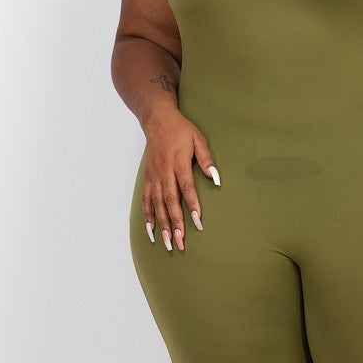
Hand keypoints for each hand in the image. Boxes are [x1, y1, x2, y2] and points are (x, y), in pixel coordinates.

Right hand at [142, 111, 219, 250]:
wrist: (157, 120)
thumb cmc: (180, 130)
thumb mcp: (198, 139)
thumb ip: (206, 159)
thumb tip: (216, 178)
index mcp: (178, 162)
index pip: (186, 188)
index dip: (192, 205)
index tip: (198, 221)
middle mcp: (164, 171)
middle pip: (169, 201)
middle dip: (175, 223)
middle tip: (179, 242)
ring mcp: (154, 176)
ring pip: (156, 204)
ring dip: (162, 224)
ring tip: (166, 242)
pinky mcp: (147, 178)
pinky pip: (146, 200)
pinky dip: (148, 216)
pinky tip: (151, 230)